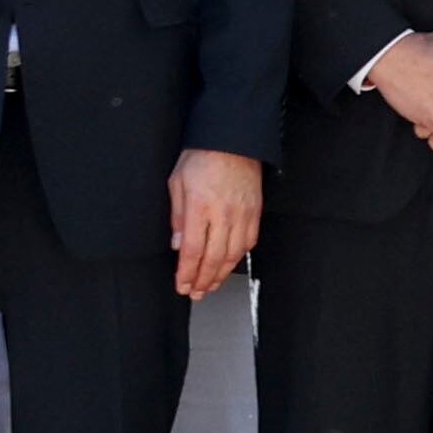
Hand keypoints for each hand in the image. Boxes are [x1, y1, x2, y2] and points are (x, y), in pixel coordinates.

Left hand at [169, 148, 264, 296]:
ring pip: (233, 254)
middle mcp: (223, 213)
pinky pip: (249, 241)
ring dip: (221, 274)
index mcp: (200, 206)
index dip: (187, 273)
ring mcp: (242, 213)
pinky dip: (238, 257)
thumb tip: (177, 245)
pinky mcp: (255, 211)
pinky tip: (229, 263)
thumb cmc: (203, 156)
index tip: (182, 285)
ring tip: (211, 284)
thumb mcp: (177, 183)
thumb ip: (177, 216)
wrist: (233, 139)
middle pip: (214, 258)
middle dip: (203, 280)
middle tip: (196, 293)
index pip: (193, 250)